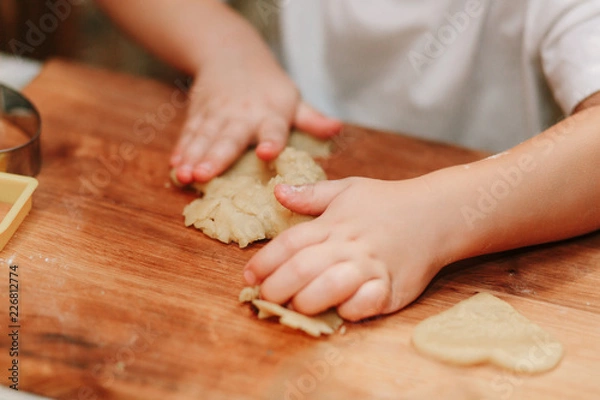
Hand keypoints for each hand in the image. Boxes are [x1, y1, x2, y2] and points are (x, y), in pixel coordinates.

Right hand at [170, 57, 341, 183]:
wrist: (231, 54)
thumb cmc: (269, 87)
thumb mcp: (293, 100)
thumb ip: (312, 119)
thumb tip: (337, 128)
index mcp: (271, 113)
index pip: (274, 129)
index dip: (272, 141)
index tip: (268, 153)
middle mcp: (243, 115)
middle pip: (229, 138)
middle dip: (216, 157)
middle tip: (203, 175)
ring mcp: (218, 114)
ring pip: (204, 138)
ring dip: (193, 157)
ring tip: (184, 176)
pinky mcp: (199, 114)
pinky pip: (189, 134)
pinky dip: (181, 149)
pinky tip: (174, 166)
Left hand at [243, 176, 460, 320]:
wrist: (436, 214)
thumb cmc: (387, 202)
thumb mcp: (348, 189)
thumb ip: (311, 194)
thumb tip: (277, 192)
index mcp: (333, 223)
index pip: (290, 243)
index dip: (265, 261)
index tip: (249, 275)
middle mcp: (349, 245)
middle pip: (303, 267)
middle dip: (277, 287)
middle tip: (266, 297)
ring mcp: (371, 267)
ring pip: (331, 286)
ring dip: (307, 300)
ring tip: (294, 307)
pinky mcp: (392, 288)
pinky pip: (367, 303)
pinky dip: (349, 309)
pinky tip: (337, 311)